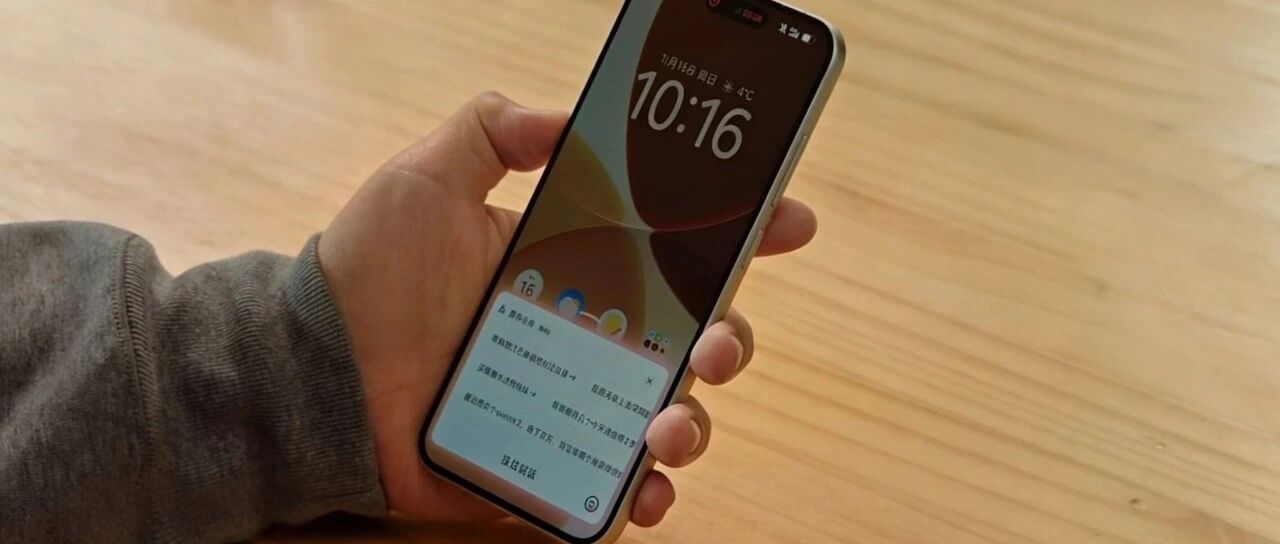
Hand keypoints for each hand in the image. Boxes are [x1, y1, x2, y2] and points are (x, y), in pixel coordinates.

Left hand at [318, 92, 817, 526]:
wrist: (314, 373)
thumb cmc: (368, 275)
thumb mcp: (428, 177)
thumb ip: (495, 130)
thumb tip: (566, 116)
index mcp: (577, 265)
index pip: (675, 248)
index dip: (740, 234)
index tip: (786, 222)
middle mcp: (589, 334)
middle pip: (694, 339)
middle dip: (731, 340)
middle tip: (712, 341)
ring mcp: (572, 403)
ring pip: (670, 417)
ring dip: (693, 423)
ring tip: (665, 421)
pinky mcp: (545, 465)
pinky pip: (617, 489)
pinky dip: (647, 495)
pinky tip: (645, 486)